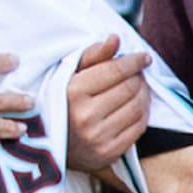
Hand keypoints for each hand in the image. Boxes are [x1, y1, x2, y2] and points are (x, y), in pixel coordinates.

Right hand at [65, 34, 149, 171]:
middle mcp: (85, 116)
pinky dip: (143, 114)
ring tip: (139, 87)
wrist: (48, 145)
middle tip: (139, 73)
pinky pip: (138, 128)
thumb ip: (94, 54)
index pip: (116, 70)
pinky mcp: (108, 153)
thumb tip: (116, 39)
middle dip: (139, 76)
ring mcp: (97, 138)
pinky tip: (137, 106)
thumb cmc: (62, 101)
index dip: (134, 61)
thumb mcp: (70, 74)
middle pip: (130, 88)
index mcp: (73, 92)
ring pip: (138, 107)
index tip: (144, 57)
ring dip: (145, 94)